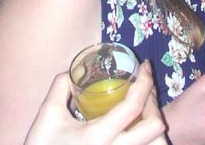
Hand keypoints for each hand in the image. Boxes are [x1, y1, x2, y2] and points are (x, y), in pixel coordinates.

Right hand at [25, 61, 166, 144]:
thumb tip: (74, 70)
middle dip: (155, 103)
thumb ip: (60, 87)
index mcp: (98, 136)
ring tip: (143, 107)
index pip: (133, 106)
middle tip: (145, 87)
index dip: (145, 82)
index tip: (144, 66)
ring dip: (154, 122)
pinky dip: (147, 137)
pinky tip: (134, 126)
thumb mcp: (47, 115)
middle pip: (156, 127)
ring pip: (157, 144)